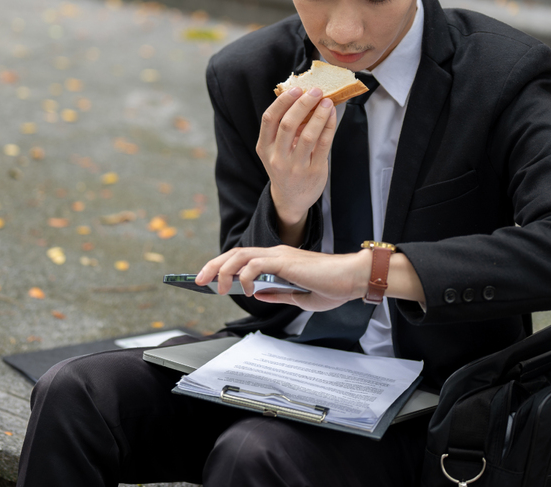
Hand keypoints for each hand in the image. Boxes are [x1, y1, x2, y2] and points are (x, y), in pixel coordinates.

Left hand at [196, 245, 368, 311]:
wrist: (353, 279)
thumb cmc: (334, 287)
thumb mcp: (300, 297)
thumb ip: (278, 294)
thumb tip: (259, 295)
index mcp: (280, 260)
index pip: (244, 259)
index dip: (224, 267)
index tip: (209, 280)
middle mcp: (276, 253)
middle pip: (235, 253)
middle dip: (213, 266)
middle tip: (197, 280)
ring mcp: (280, 255)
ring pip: (240, 255)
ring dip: (223, 270)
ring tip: (217, 288)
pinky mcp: (285, 261)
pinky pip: (256, 265)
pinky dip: (245, 276)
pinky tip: (246, 290)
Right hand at [257, 87, 336, 238]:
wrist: (291, 199)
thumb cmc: (284, 167)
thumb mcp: (275, 150)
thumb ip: (283, 128)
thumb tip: (303, 98)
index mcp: (264, 148)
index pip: (269, 119)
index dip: (282, 102)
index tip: (296, 89)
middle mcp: (277, 158)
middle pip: (288, 124)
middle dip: (303, 104)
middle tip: (315, 91)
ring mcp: (296, 167)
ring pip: (308, 135)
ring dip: (319, 114)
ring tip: (327, 101)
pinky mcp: (314, 171)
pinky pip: (323, 145)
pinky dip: (328, 126)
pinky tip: (331, 115)